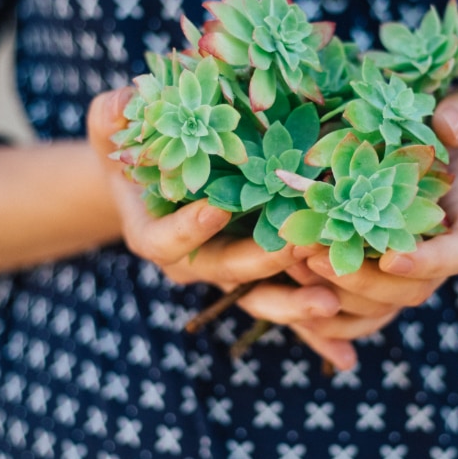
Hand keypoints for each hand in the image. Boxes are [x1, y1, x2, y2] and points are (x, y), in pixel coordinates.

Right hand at [86, 88, 348, 357]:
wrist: (156, 175)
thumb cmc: (131, 146)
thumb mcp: (110, 126)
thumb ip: (112, 115)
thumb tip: (126, 100)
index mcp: (153, 232)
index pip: (166, 241)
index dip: (189, 229)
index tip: (217, 207)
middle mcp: (191, 260)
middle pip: (223, 272)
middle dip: (259, 262)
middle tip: (298, 244)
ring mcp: (227, 271)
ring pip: (259, 297)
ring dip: (293, 305)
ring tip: (330, 303)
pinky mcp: (256, 276)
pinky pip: (283, 307)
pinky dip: (313, 332)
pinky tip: (347, 358)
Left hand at [283, 89, 457, 364]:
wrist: (437, 163)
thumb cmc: (448, 133)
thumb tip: (449, 127)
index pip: (457, 254)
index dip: (427, 261)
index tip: (390, 255)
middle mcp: (435, 262)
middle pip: (409, 290)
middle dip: (362, 279)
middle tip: (315, 255)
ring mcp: (404, 279)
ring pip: (377, 307)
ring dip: (336, 294)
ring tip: (293, 263)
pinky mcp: (375, 284)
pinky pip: (355, 315)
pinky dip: (325, 316)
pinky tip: (289, 294)